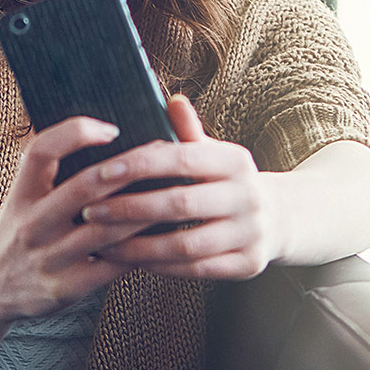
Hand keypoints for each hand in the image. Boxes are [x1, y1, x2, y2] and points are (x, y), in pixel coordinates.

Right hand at [0, 115, 157, 321]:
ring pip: (106, 230)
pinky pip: (112, 266)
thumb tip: (108, 133)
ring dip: (144, 209)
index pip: (41, 152)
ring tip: (174, 191)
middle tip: (164, 154)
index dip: (75, 134)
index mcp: (21, 193)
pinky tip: (162, 236)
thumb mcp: (23, 196)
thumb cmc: (24, 229)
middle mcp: (31, 224)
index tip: (111, 129)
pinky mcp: (66, 287)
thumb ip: (53, 170)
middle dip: (129, 169)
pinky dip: (140, 249)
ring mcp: (48, 258)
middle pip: (83, 188)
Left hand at [68, 95, 283, 280]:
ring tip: (101, 243)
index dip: (140, 165)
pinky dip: (159, 267)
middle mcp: (248, 196)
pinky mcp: (247, 265)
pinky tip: (130, 262)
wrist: (279, 219)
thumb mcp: (214, 153)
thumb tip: (171, 99)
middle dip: (129, 209)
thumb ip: (188, 132)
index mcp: (236, 161)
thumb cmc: (227, 181)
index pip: (182, 159)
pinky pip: (195, 270)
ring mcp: (251, 233)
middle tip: (90, 211)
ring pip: (185, 245)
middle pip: (180, 204)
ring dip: (138, 247)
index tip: (100, 173)